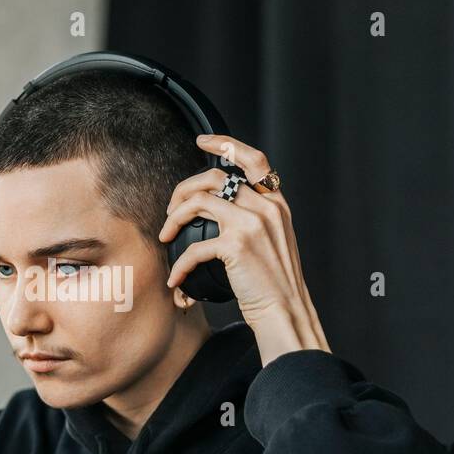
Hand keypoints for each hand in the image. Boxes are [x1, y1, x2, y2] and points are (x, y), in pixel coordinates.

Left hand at [159, 134, 329, 364]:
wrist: (286, 312)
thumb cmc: (274, 283)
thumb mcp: (274, 240)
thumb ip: (255, 218)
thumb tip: (218, 207)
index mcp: (276, 203)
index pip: (253, 159)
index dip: (227, 144)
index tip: (202, 141)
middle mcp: (266, 208)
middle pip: (214, 177)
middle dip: (183, 189)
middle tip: (171, 210)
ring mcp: (252, 224)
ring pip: (198, 202)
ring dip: (174, 218)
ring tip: (166, 236)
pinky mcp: (237, 246)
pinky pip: (194, 247)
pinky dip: (180, 265)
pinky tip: (176, 279)